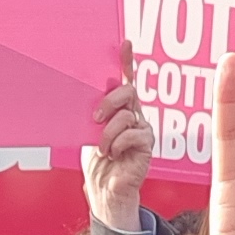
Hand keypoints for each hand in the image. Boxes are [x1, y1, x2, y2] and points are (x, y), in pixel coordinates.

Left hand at [82, 75, 154, 229]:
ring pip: (127, 115)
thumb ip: (94, 114)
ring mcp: (142, 129)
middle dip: (110, 100)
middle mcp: (133, 115)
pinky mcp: (147, 144)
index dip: (126, 61)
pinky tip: (114, 154)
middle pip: (128, 91)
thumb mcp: (88, 132)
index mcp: (119, 109)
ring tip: (102, 148)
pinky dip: (118, 143)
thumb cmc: (96, 163)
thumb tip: (86, 97)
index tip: (125, 43)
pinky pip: (134, 134)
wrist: (104, 191)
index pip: (125, 80)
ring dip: (108, 132)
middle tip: (95, 117)